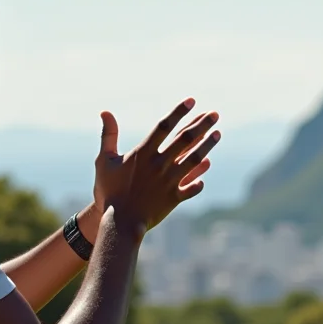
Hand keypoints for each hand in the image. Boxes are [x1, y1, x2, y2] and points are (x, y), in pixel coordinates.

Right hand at [93, 98, 220, 231]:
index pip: (164, 127)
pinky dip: (199, 178)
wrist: (119, 222)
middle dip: (201, 125)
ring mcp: (169, 181)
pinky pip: (192, 187)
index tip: (192, 101)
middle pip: (185, 140)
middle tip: (215, 114)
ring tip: (218, 134)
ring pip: (194, 160)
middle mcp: (159, 165)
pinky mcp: (174, 198)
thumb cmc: (109, 191)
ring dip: (207, 145)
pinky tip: (206, 169)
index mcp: (143, 154)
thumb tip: (105, 111)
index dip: (178, 113)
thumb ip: (108, 135)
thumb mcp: (104, 161)